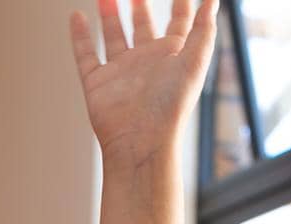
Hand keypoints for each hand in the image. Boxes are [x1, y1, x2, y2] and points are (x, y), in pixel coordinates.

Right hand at [69, 0, 217, 167]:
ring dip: (109, 14)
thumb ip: (204, 30)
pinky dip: (79, 37)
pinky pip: (86, 55)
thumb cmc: (169, 108)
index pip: (178, 22)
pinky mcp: (97, 83)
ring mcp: (120, 72)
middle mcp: (146, 63)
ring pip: (113, 35)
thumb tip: (213, 2)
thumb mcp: (194, 62)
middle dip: (140, 5)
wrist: (139, 141)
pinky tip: (77, 17)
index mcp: (172, 57)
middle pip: (143, 25)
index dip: (181, 3)